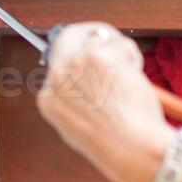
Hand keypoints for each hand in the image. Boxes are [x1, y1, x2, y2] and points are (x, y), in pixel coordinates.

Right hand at [36, 24, 173, 181]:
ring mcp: (73, 65)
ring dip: (119, 53)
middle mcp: (56, 78)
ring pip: (99, 39)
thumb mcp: (81, 125)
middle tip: (109, 38)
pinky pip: (119, 43)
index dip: (81, 56)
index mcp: (48, 99)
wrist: (128, 147)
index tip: (95, 55)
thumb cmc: (114, 143)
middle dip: (91, 33)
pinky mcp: (95, 56)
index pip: (59, 62)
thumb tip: (89, 77)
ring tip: (128, 81)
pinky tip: (133, 81)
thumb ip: (77, 98)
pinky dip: (132, 58)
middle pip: (68, 36)